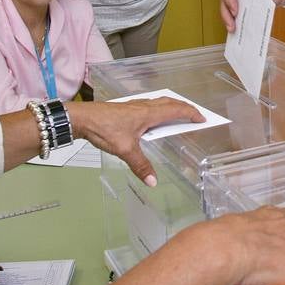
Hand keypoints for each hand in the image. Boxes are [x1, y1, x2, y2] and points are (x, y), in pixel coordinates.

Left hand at [68, 97, 202, 185]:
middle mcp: (144, 107)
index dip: (191, 113)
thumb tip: (152, 181)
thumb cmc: (104, 129)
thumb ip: (140, 165)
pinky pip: (151, 105)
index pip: (176, 110)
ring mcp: (135, 106)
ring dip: (173, 106)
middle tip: (196, 115)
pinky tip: (155, 118)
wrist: (83, 118)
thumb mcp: (125, 150)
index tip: (202, 118)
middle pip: (170, 103)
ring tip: (180, 114)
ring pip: (160, 102)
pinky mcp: (127, 109)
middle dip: (185, 107)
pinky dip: (160, 109)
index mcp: (148, 114)